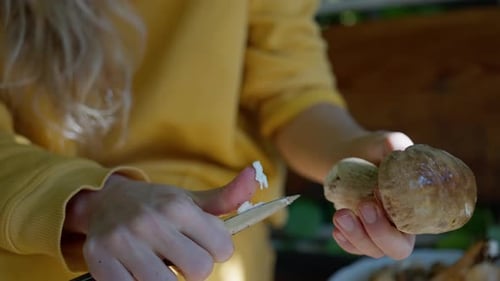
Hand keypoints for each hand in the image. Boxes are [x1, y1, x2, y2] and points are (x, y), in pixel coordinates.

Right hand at [66, 166, 256, 280]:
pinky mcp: (102, 263)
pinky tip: (139, 271)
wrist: (105, 202)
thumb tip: (254, 176)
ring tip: (161, 265)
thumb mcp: (191, 199)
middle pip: (199, 270)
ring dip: (169, 279)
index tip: (205, 245)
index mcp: (177, 205)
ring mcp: (124, 243)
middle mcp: (151, 221)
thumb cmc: (158, 205)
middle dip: (196, 268)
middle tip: (182, 257)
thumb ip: (227, 196)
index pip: (222, 248)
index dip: (218, 250)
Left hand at [332, 131, 414, 259]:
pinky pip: (355, 248)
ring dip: (356, 236)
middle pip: (398, 249)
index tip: (379, 194)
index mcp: (417, 206)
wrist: (350, 156)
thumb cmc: (375, 149)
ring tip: (340, 214)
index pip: (417, 227)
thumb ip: (394, 145)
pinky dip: (346, 242)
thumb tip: (396, 151)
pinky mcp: (360, 234)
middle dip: (379, 233)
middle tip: (363, 206)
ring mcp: (379, 233)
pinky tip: (336, 229)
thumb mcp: (385, 142)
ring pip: (373, 250)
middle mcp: (402, 226)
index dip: (402, 219)